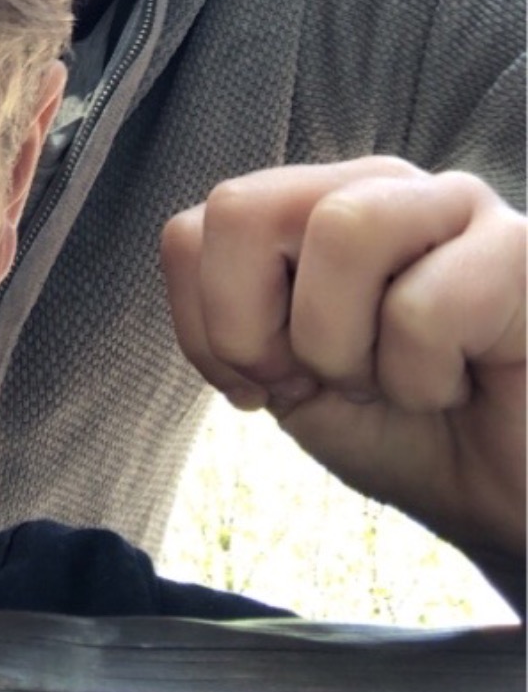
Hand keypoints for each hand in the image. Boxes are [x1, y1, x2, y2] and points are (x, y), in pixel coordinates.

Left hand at [161, 158, 525, 603]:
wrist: (514, 505)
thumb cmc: (412, 432)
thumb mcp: (294, 381)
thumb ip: (232, 315)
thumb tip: (195, 249)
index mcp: (316, 205)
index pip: (197, 228)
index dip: (212, 326)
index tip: (270, 385)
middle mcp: (379, 185)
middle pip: (243, 208)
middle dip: (258, 330)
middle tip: (325, 383)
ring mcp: (455, 204)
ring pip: (339, 229)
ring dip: (346, 346)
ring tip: (395, 381)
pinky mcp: (522, 251)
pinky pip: (426, 305)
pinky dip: (423, 379)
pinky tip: (461, 387)